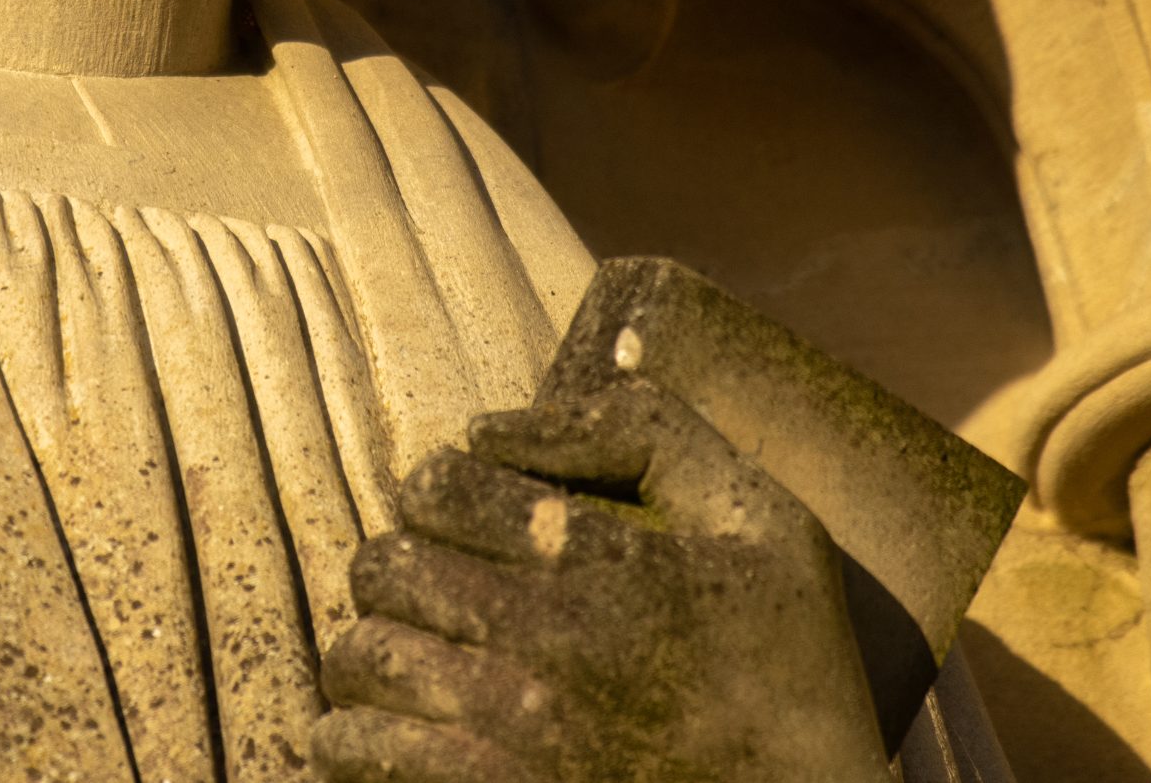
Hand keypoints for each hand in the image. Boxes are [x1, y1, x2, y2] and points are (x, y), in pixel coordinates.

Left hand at [312, 379, 888, 782]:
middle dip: (399, 562)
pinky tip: (395, 726)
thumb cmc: (794, 671)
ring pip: (364, 660)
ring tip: (412, 652)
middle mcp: (549, 645)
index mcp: (606, 561)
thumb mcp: (763, 522)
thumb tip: (525, 401)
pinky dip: (356, 735)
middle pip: (386, 567)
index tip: (459, 510)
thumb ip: (651, 433)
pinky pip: (362, 753)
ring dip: (376, 647)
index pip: (442, 486)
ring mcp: (515, 738)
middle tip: (432, 582)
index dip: (436, 487)